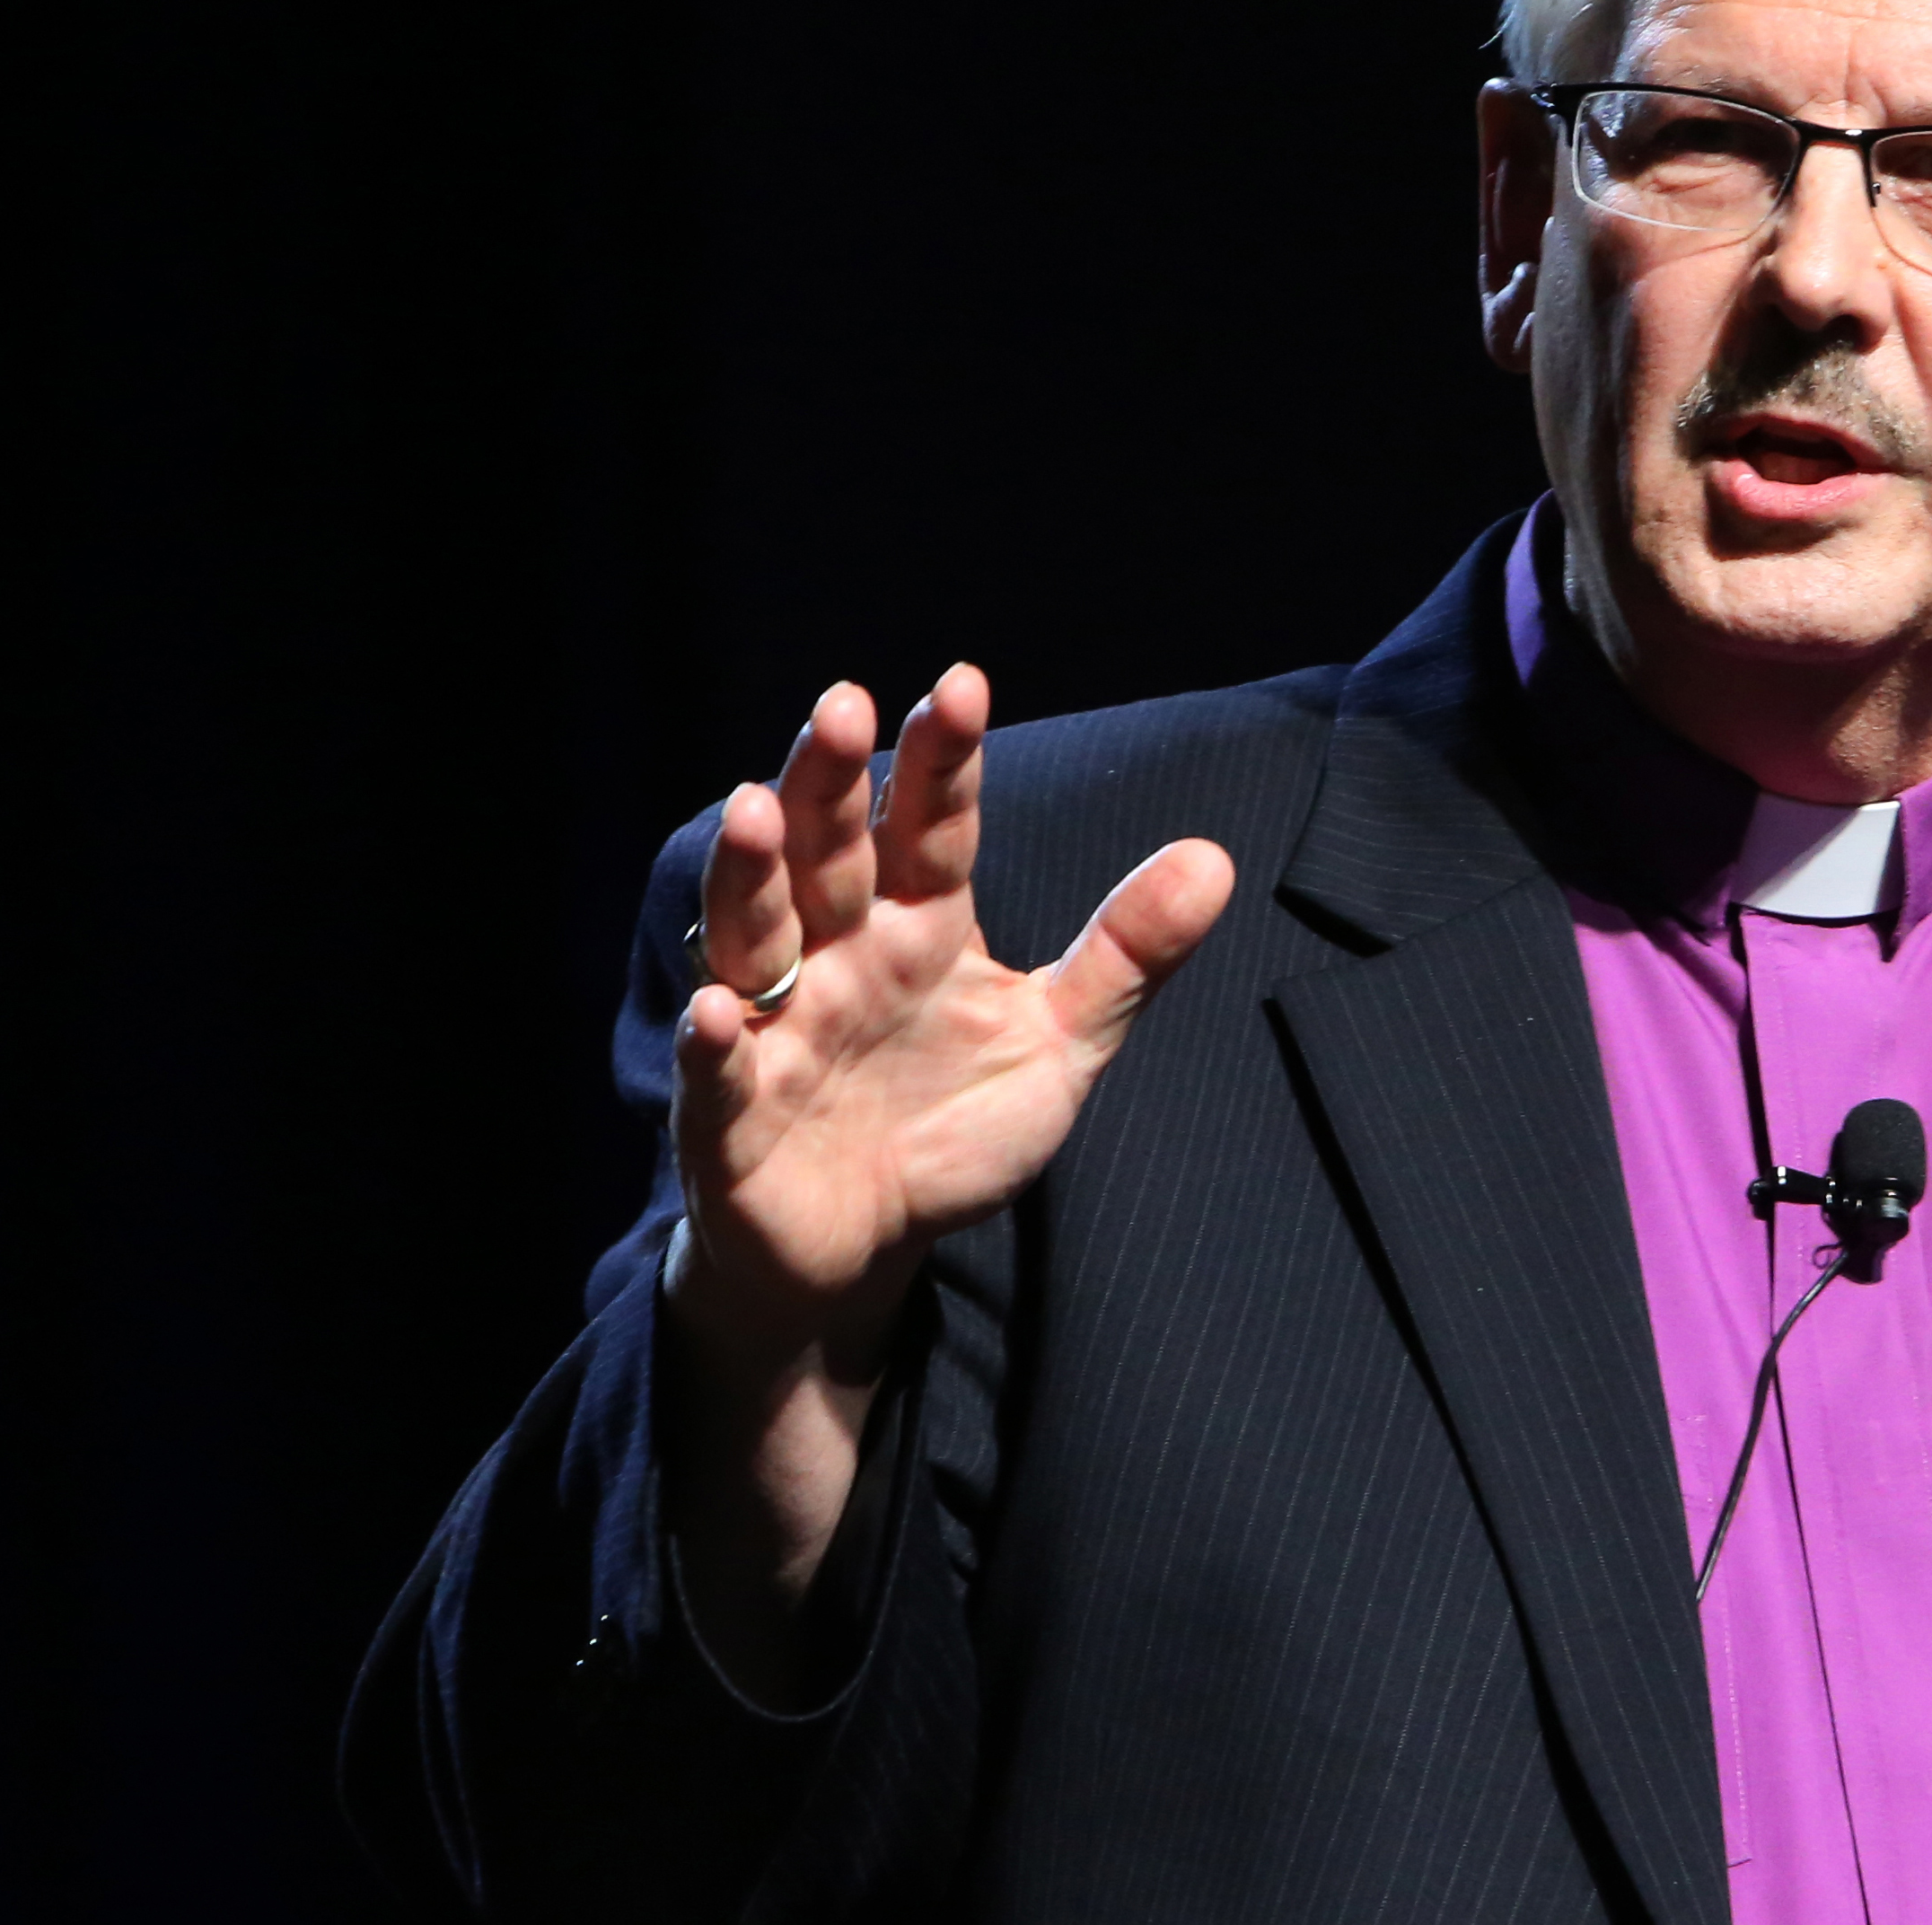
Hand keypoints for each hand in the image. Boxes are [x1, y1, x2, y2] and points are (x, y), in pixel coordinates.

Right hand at [666, 665, 1235, 1367]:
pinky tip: (719, 1011)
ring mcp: (778, 1030)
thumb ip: (1125, 956)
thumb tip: (1215, 857)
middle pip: (830, 855)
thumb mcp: (1056, 1041)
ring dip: (752, 876)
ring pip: (754, 936)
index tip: (961, 685)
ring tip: (754, 806)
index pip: (931, 829)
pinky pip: (720, 1073)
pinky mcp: (733, 1117)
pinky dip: (716, 1043)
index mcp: (919, 928)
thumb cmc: (950, 1127)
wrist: (869, 1247)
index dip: (943, 764)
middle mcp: (839, 958)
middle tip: (841, 704)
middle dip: (831, 784)